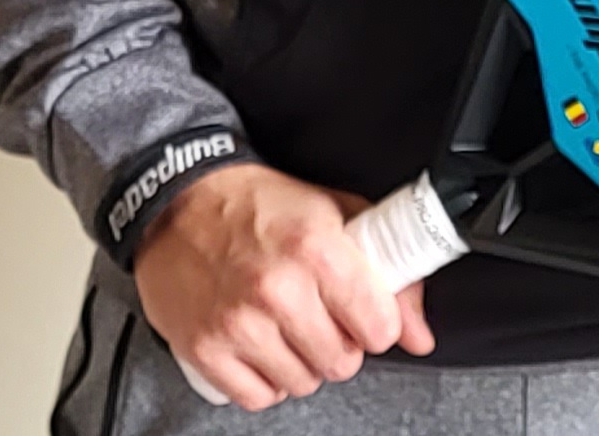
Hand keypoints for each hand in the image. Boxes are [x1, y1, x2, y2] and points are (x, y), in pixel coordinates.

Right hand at [133, 162, 436, 409]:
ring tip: (286, 326)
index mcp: (316, 247)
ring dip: (301, 362)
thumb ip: (387, 272)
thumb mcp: (333, 215)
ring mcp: (238, 322)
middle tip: (320, 316)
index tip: (364, 315)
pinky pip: (258, 397)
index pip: (379, 327)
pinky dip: (264, 379)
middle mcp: (277, 289)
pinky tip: (260, 345)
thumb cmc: (257, 205)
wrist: (178, 201)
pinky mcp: (205, 348)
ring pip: (302, 383)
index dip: (377, 324)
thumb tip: (420, 335)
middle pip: (342, 362)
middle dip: (340, 344)